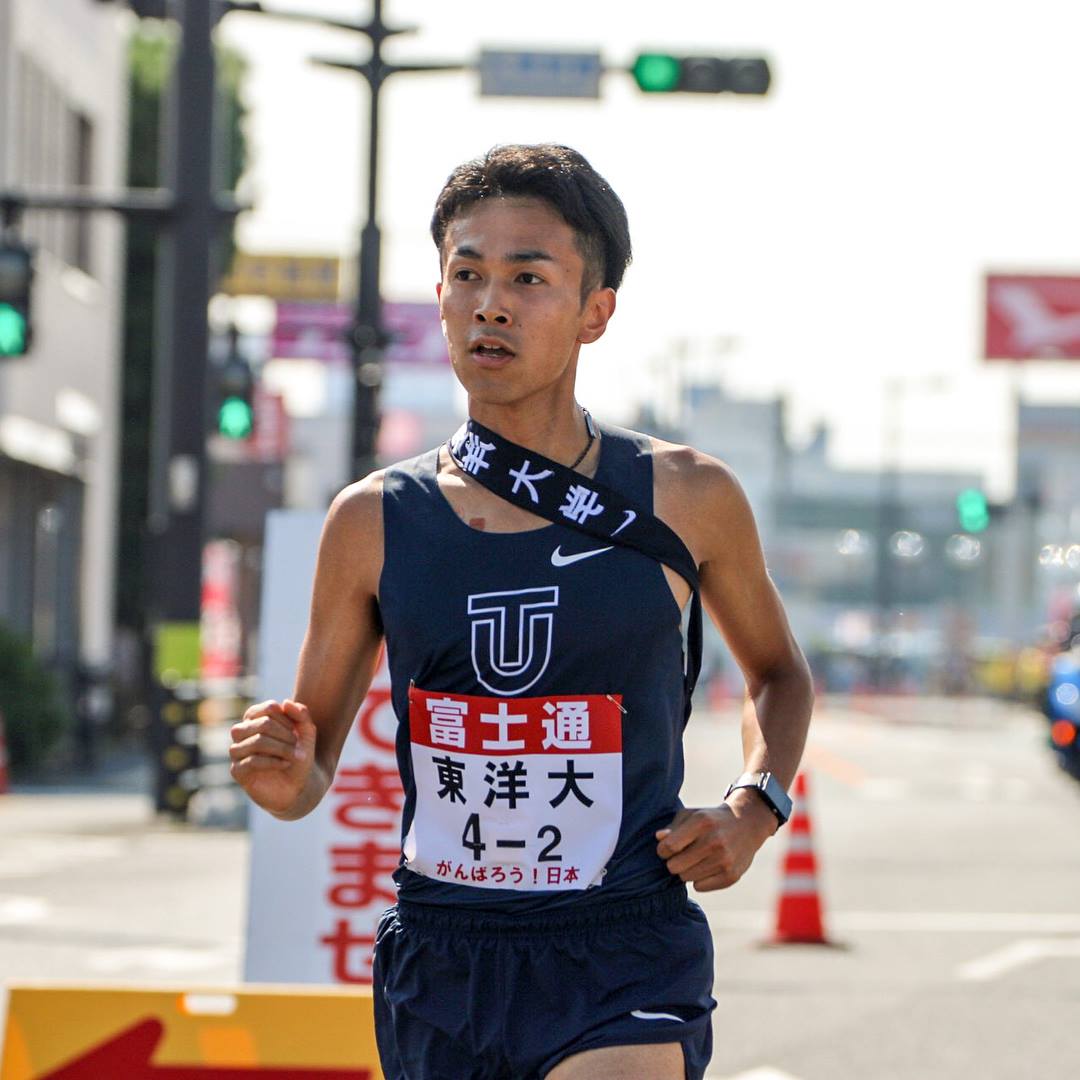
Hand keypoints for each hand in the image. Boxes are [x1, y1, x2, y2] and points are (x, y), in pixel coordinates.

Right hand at [230, 699, 317, 815]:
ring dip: (281, 748)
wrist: (298, 786)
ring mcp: (237, 752)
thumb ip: (301, 714)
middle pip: (263, 724)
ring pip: (257, 741)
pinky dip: (273, 761)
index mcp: (255, 719)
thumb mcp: (307, 733)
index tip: (297, 731)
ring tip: (293, 755)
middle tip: (297, 745)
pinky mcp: (237, 771)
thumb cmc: (298, 755)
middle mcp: (242, 732)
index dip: (287, 719)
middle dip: (285, 735)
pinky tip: (285, 764)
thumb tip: (285, 702)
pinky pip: (251, 761)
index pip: (268, 708)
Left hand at [656, 800, 774, 890]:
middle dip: (674, 861)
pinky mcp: (731, 876)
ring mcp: (725, 860)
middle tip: (682, 854)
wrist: (747, 824)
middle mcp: (714, 841)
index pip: (669, 847)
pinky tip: (708, 866)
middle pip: (674, 867)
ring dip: (686, 870)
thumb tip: (659, 839)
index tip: (667, 848)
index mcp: (702, 822)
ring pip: (686, 878)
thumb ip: (673, 827)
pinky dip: (700, 879)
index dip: (663, 850)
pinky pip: (699, 887)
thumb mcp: (691, 815)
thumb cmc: (710, 819)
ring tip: (697, 858)